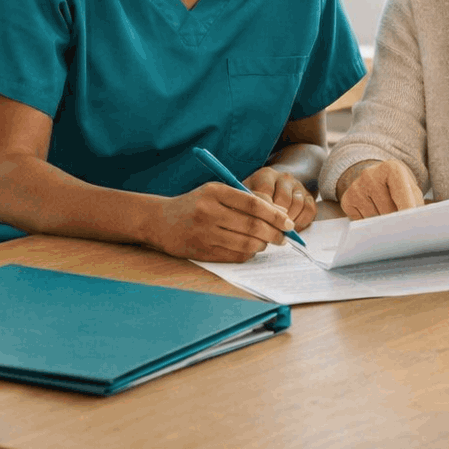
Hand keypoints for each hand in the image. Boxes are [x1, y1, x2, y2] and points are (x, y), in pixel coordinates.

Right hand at [148, 183, 294, 262]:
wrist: (160, 221)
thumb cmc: (195, 204)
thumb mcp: (215, 192)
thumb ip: (242, 199)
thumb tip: (277, 213)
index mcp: (215, 192)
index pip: (254, 203)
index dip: (275, 214)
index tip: (289, 222)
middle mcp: (209, 212)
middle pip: (253, 226)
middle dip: (275, 233)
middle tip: (285, 237)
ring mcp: (205, 234)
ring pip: (246, 243)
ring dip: (263, 245)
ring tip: (268, 242)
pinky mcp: (203, 252)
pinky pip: (235, 255)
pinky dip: (249, 253)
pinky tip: (253, 248)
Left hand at [244, 167, 315, 232]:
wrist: (275, 187)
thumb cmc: (256, 196)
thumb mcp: (246, 198)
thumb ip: (245, 207)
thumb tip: (246, 225)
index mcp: (265, 175)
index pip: (264, 194)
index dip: (261, 213)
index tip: (257, 228)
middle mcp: (284, 177)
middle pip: (283, 201)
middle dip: (276, 221)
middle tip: (269, 234)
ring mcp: (298, 185)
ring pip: (297, 205)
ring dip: (289, 222)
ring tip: (279, 231)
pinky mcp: (309, 195)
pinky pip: (309, 210)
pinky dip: (301, 222)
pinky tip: (292, 228)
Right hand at [339, 159, 423, 219]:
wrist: (374, 179)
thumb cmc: (397, 188)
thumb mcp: (411, 190)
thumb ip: (416, 204)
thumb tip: (415, 224)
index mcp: (391, 169)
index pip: (403, 197)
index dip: (409, 215)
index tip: (413, 227)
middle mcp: (370, 175)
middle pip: (388, 212)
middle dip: (397, 222)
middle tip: (402, 225)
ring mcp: (356, 187)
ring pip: (374, 220)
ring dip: (382, 225)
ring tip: (386, 215)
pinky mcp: (347, 200)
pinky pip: (361, 223)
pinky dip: (369, 225)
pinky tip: (374, 214)